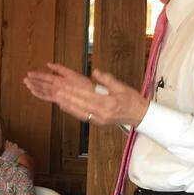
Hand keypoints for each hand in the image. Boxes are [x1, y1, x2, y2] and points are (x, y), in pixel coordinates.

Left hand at [24, 63, 149, 127]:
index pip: (86, 95)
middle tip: (53, 90)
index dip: (72, 91)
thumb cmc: (132, 100)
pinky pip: (81, 116)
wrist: (140, 116)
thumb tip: (94, 72)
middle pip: (79, 103)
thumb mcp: (122, 87)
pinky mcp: (97, 122)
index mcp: (108, 103)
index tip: (61, 86)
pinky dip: (71, 111)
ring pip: (77, 111)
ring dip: (65, 104)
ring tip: (55, 98)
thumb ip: (107, 79)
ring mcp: (98, 119)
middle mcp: (101, 113)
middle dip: (64, 97)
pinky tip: (63, 106)